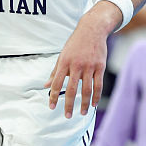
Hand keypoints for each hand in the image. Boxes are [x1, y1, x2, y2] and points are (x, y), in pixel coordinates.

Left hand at [44, 2, 117, 117]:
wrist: (92, 30)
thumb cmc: (75, 44)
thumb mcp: (62, 55)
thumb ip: (55, 72)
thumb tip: (45, 86)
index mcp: (64, 62)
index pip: (56, 82)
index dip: (53, 96)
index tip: (51, 106)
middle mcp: (76, 65)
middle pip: (71, 89)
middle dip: (68, 104)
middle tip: (67, 116)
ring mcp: (89, 66)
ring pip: (86, 89)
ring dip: (84, 103)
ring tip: (82, 113)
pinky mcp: (100, 67)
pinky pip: (98, 85)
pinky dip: (96, 96)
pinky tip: (94, 104)